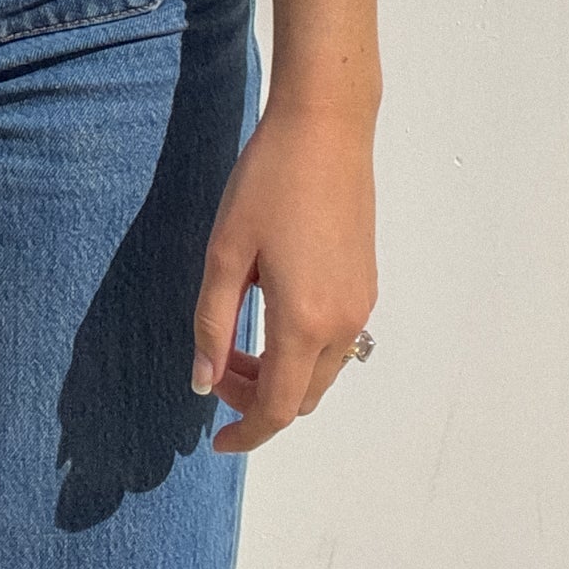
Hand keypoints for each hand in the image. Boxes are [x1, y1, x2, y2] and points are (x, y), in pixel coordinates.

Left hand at [191, 94, 378, 452]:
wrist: (326, 128)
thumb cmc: (269, 181)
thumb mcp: (225, 251)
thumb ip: (212, 321)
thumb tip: (202, 380)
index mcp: (305, 321)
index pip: (278, 408)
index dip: (246, 432)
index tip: (217, 441)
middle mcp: (344, 322)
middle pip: (303, 396)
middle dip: (256, 397)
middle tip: (213, 365)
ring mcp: (362, 302)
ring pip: (322, 370)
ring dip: (280, 372)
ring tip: (233, 337)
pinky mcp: (366, 281)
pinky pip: (336, 339)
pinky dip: (301, 347)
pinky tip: (266, 307)